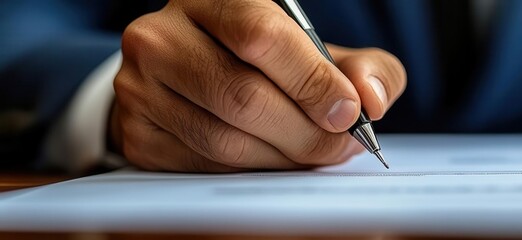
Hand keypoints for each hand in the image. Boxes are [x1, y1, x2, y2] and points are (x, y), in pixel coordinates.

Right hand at [110, 0, 405, 171]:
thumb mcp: (316, 50)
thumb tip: (373, 99)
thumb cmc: (265, 61)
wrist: (191, 75)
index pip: (261, 35)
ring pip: (225, 140)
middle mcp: (162, 35)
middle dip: (306, 132)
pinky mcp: (137, 133)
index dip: (312, 80)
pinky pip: (205, 168)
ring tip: (315, 154)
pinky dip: (253, 172)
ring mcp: (139, 86)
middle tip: (340, 145)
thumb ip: (361, 67)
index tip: (349, 111)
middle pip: (242, 96)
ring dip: (284, 159)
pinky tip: (276, 160)